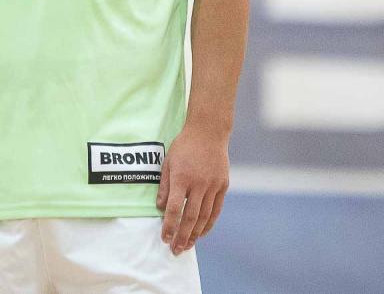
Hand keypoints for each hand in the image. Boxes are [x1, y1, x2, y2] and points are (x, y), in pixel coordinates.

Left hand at [155, 126, 229, 254]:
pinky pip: (216, 210)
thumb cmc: (184, 146)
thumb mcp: (168, 162)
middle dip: (182, 236)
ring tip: (188, 245)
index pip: (175, 208)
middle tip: (176, 250)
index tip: (165, 238)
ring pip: (204, 216)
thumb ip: (164, 187)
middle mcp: (198, 183)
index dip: (169, 226)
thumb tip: (161, 209)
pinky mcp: (223, 185)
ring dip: (195, 234)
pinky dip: (209, 224)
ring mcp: (213, 185)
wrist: (208, 132)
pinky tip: (201, 233)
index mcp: (182, 177)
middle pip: (190, 217)